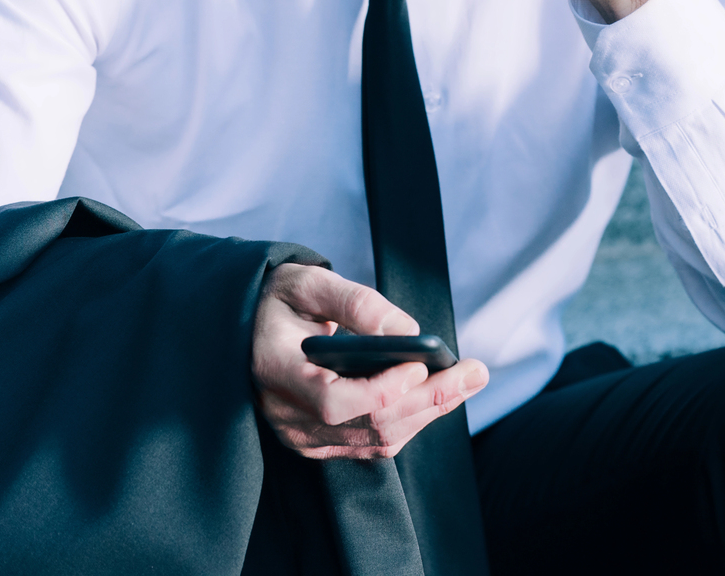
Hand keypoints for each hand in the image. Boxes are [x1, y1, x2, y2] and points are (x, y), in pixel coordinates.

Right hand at [251, 263, 488, 459]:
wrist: (249, 326)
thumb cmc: (279, 299)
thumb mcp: (308, 282)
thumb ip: (355, 302)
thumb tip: (408, 332)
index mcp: (276, 370)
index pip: (334, 401)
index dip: (383, 389)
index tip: (421, 364)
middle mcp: (286, 414)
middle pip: (368, 424)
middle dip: (429, 399)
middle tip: (476, 372)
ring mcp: (301, 435)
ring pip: (376, 439)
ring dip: (429, 411)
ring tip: (469, 380)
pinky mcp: (317, 441)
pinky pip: (371, 442)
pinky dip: (411, 420)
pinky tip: (440, 395)